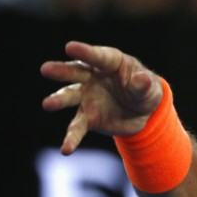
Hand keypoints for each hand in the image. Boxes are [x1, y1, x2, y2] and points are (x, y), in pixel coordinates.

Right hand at [41, 41, 162, 154]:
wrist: (144, 114)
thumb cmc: (146, 91)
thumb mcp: (150, 88)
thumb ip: (143, 85)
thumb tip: (141, 79)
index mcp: (111, 63)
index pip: (98, 57)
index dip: (85, 52)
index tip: (69, 47)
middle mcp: (93, 77)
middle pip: (75, 72)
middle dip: (61, 71)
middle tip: (46, 69)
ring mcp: (87, 97)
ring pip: (70, 96)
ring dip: (59, 100)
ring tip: (48, 104)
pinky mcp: (88, 117)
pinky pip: (77, 127)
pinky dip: (71, 138)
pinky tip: (66, 150)